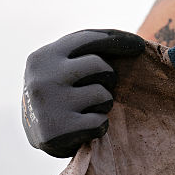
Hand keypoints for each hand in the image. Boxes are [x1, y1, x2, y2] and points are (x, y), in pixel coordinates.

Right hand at [22, 29, 145, 157]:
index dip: (117, 40)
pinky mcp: (60, 130)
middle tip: (101, 88)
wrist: (34, 136)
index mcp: (43, 57)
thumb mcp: (59, 68)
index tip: (140, 45)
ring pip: (103, 94)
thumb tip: (135, 42)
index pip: (87, 39)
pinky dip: (100, 125)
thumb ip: (82, 54)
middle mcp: (43, 77)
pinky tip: (86, 127)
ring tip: (89, 108)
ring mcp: (50, 104)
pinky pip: (100, 121)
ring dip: (104, 103)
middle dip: (108, 77)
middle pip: (99, 65)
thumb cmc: (58, 95)